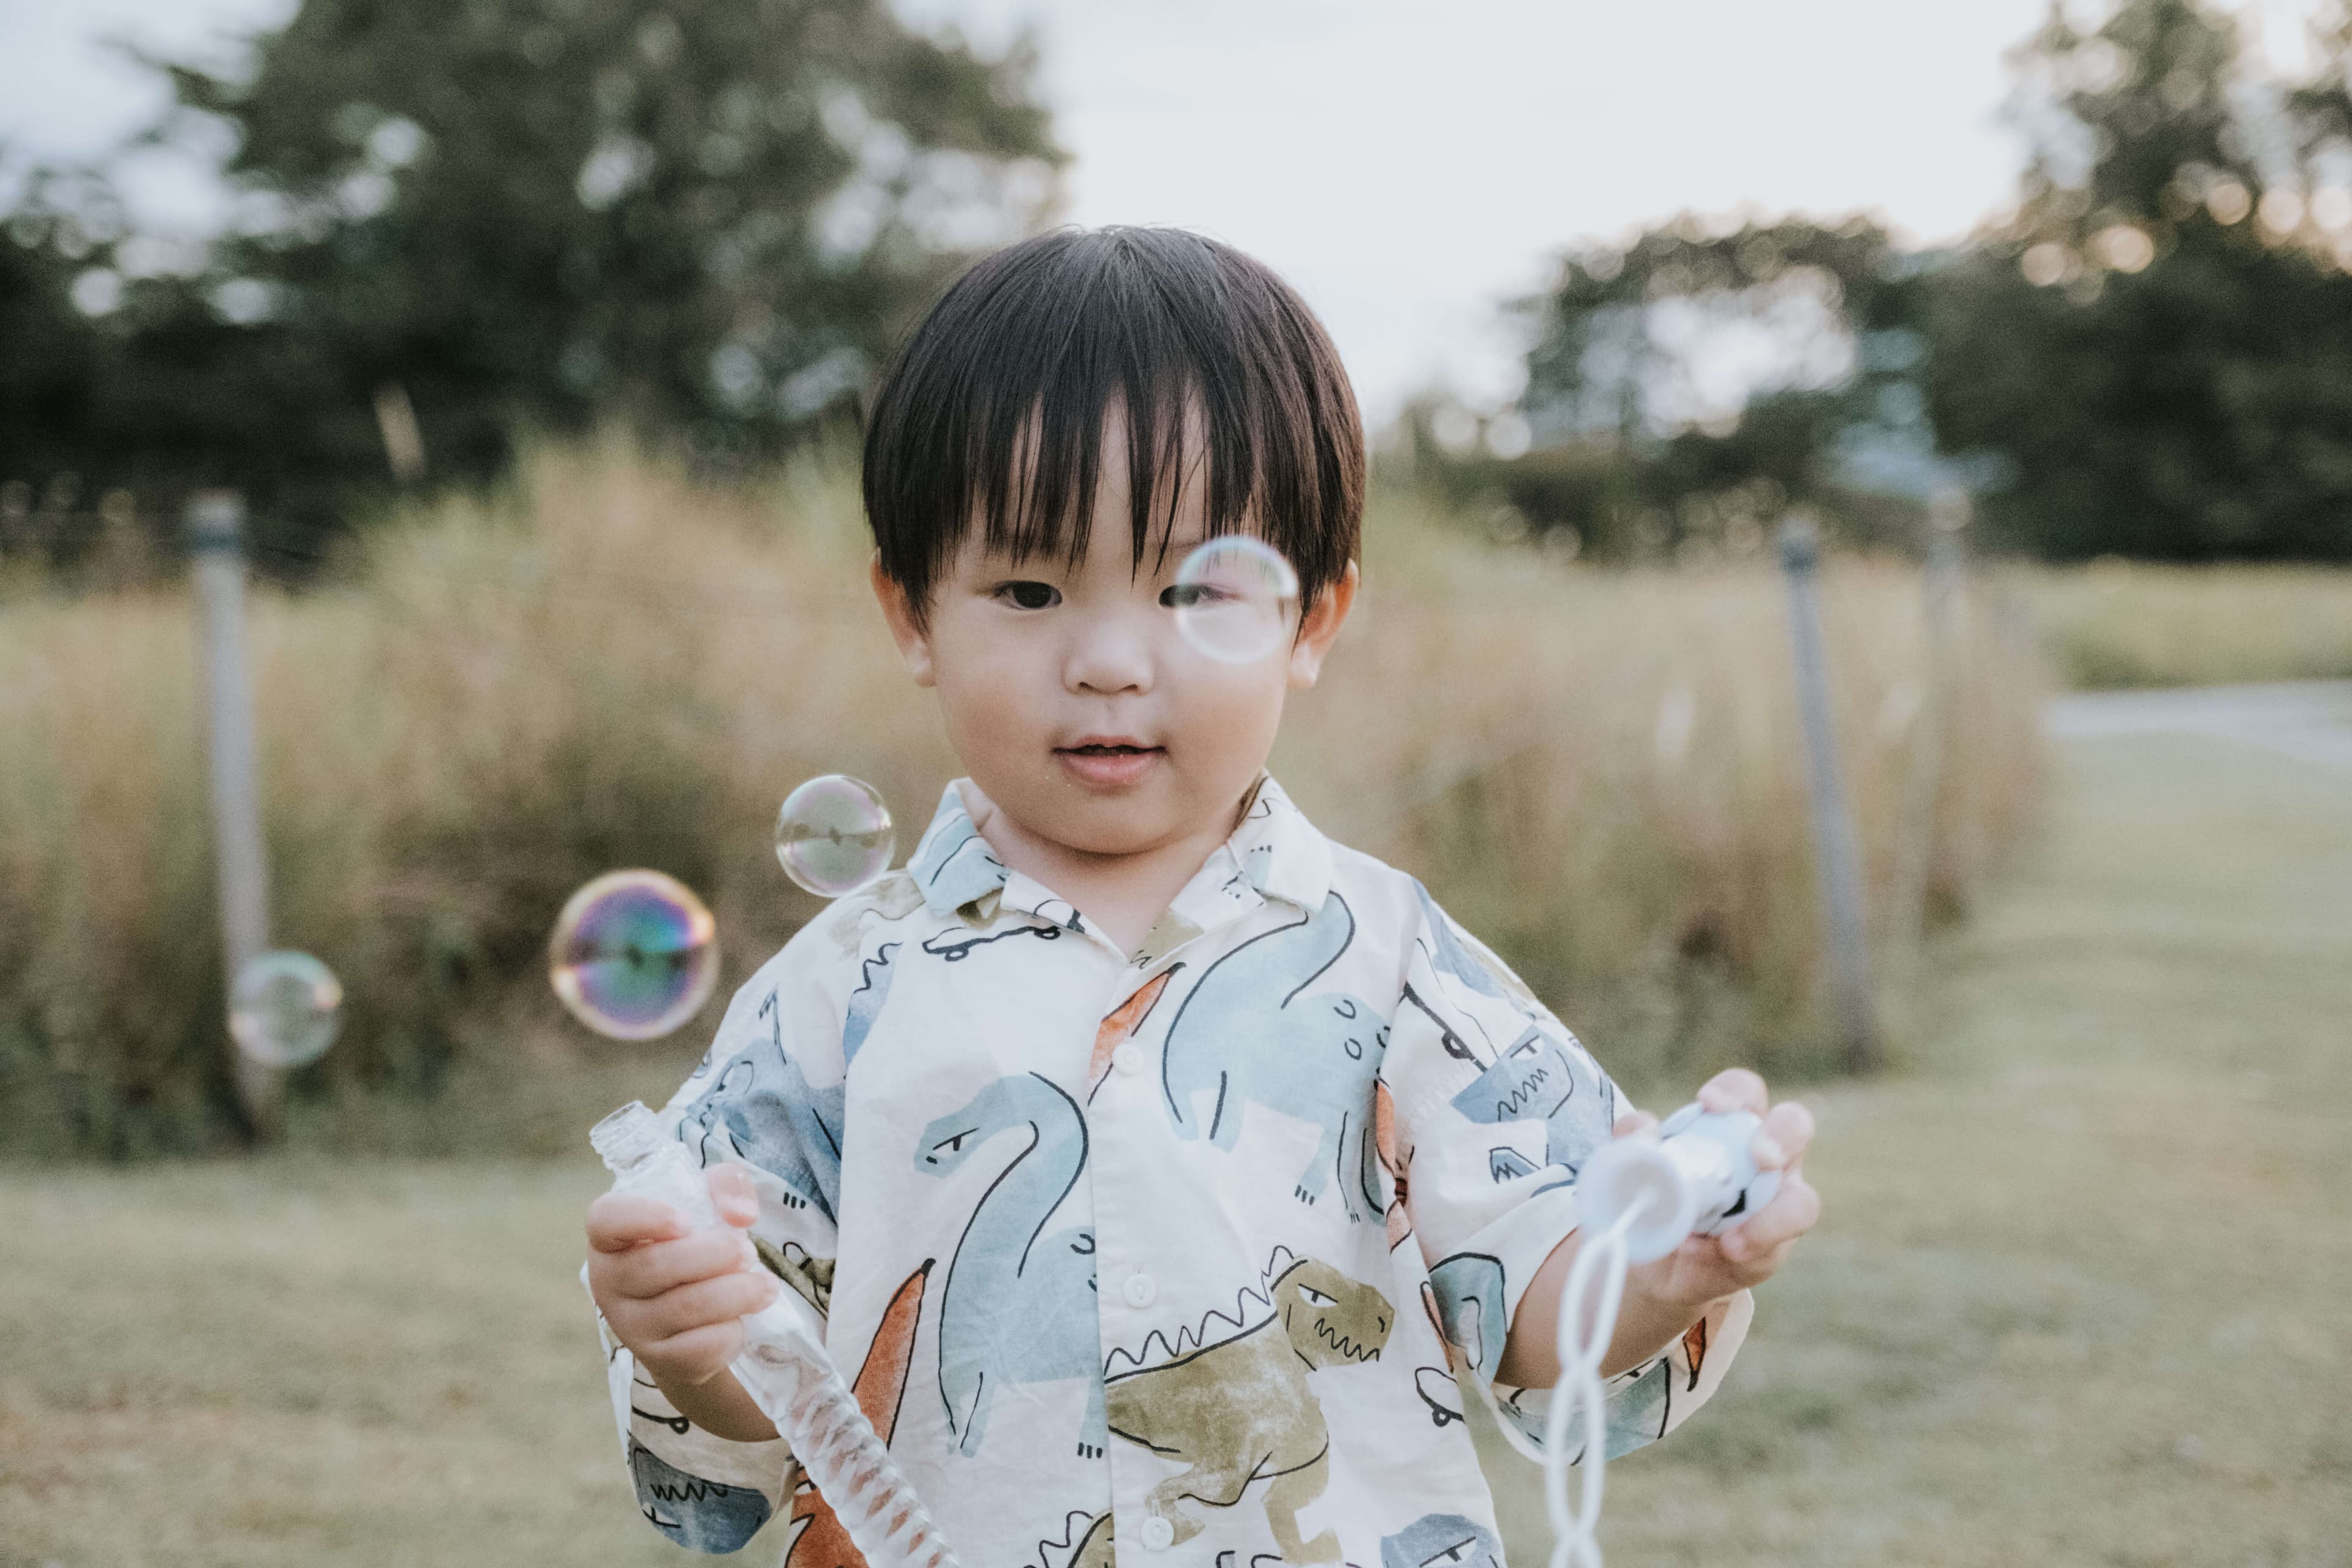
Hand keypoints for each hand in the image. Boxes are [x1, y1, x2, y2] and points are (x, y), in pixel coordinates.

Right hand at [585, 1164, 780, 1389]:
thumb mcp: (710, 1203)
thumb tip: (741, 1213)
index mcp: (612, 1238)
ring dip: (738, 1292)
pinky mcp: (661, 1361)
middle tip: (748, 1251)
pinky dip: (734, 1330)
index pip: (606, 1218)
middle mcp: (609, 1283)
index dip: (645, 1216)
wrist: (694, 1319)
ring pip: (686, 1307)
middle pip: (656, 1265)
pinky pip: (702, 1346)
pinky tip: (744, 1317)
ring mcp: (632, 1327)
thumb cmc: (696, 1246)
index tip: (687, 1222)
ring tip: (766, 1284)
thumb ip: (727, 1185)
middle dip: (716, 1254)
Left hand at [1620, 1068, 1818, 1312]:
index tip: (1708, 1103)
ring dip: (1773, 1217)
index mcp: (1728, 1126)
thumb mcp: (1631, 1172)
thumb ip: (1634, 1145)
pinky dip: (1752, 1247)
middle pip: (1795, 1125)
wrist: (1651, 1266)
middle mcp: (1762, 1157)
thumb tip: (1643, 1132)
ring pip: (1801, 1200)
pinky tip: (1721, 1252)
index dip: (1734, 1091)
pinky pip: (1779, 1246)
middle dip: (1783, 1135)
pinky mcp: (1774, 1247)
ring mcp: (1776, 1203)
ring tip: (1731, 1240)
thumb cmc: (1651, 1204)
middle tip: (1760, 1156)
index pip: (1744, 1092)